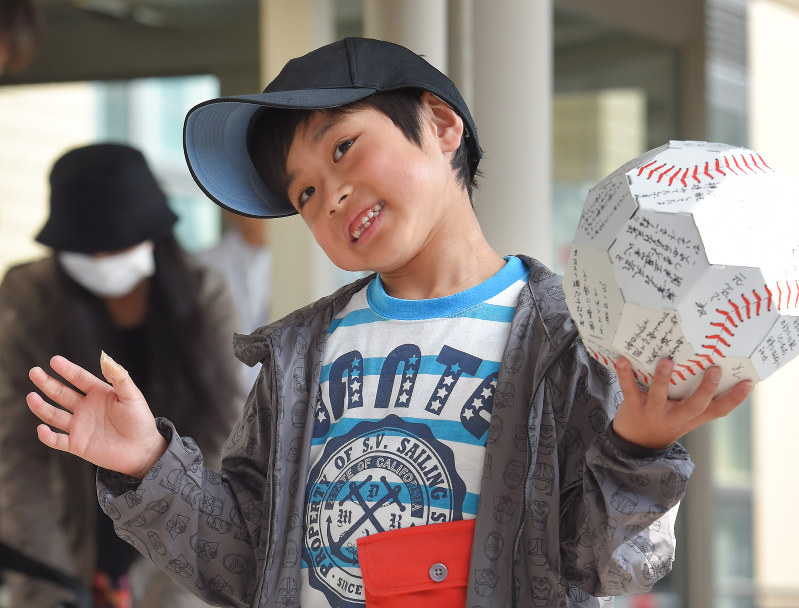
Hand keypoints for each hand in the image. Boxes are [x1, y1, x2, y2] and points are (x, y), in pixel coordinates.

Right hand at [27, 352, 166, 478]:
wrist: (143, 450)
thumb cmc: (140, 421)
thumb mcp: (132, 396)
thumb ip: (119, 378)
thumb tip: (105, 358)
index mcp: (99, 393)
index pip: (79, 378)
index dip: (67, 369)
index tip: (54, 360)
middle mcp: (86, 407)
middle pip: (62, 393)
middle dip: (47, 383)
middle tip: (34, 372)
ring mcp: (80, 426)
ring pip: (55, 415)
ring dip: (42, 407)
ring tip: (31, 397)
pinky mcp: (78, 445)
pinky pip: (58, 441)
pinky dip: (47, 436)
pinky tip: (41, 428)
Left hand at [612, 356, 753, 449]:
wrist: (634, 443)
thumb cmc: (665, 420)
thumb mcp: (685, 416)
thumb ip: (697, 398)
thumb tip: (713, 368)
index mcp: (691, 417)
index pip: (718, 410)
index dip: (734, 399)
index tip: (748, 383)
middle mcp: (675, 416)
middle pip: (695, 406)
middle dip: (705, 389)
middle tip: (714, 370)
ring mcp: (654, 412)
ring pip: (660, 396)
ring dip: (663, 378)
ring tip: (667, 362)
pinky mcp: (634, 407)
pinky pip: (629, 389)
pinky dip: (626, 374)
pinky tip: (623, 360)